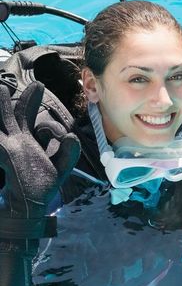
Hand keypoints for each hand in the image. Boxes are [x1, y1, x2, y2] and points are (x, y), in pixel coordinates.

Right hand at [0, 82, 79, 220]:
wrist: (32, 204)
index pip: (32, 117)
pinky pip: (0, 139)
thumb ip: (70, 150)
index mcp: (30, 140)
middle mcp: (18, 140)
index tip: (40, 85)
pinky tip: (1, 131)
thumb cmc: (45, 183)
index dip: (33, 101)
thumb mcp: (63, 164)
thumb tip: (70, 135)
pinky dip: (0, 133)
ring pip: (2, 121)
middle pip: (15, 113)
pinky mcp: (6, 153)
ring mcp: (10, 146)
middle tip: (8, 80)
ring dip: (0, 106)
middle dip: (14, 97)